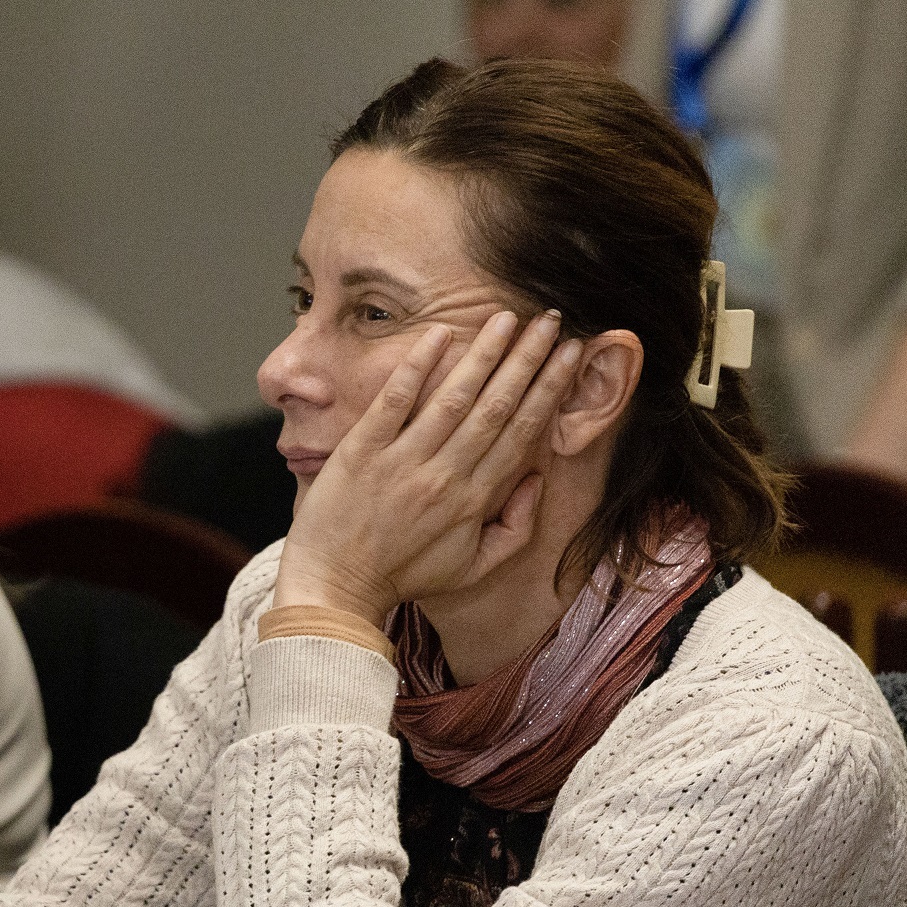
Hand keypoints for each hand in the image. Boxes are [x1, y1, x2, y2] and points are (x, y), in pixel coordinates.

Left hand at [274, 310, 580, 621]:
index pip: (522, 433)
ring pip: (453, 398)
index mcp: (475, 499)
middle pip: (497, 407)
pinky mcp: (362, 451)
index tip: (571, 355)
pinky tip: (440, 334)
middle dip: (529, 360)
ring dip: (484, 355)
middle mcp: (445, 475)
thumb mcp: (473, 567)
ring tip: (508, 318)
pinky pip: (394, 402)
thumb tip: (537, 480)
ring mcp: (402, 460)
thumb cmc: (403, 574)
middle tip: (552, 320)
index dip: (550, 390)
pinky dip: (417, 367)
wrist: (335, 588)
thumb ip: (515, 528)